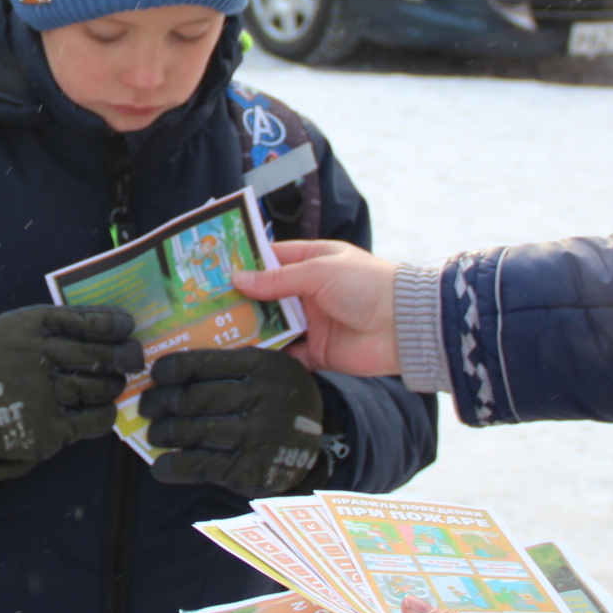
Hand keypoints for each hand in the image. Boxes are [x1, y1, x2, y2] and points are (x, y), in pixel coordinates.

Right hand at [0, 307, 142, 481]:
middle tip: (135, 357)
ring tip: (116, 383)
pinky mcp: (46, 428)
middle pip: (94, 354)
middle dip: (123, 355)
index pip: (78, 319)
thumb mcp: (10, 330)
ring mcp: (40, 395)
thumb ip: (47, 324)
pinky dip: (105, 414)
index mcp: (24, 328)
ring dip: (114, 384)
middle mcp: (33, 358)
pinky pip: (91, 421)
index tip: (127, 324)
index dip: (108, 322)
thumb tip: (103, 321)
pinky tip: (106, 409)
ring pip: (96, 386)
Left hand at [141, 347, 326, 495]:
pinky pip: (202, 466)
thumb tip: (170, 368)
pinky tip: (160, 466)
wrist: (316, 447)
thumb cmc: (279, 401)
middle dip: (160, 403)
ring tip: (154, 434)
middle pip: (192, 399)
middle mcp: (261, 398)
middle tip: (147, 406)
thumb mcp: (270, 370)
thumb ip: (233, 364)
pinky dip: (174, 467)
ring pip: (193, 432)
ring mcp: (257, 435)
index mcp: (262, 365)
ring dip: (163, 433)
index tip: (156, 374)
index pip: (203, 363)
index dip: (170, 369)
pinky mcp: (251, 469)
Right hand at [232, 241, 400, 375]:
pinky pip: (286, 354)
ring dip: (250, 328)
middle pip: (268, 295)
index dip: (247, 262)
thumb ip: (277, 279)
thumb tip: (238, 278)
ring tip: (216, 330)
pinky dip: (268, 355)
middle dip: (242, 299)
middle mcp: (312, 291)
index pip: (274, 258)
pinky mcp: (317, 352)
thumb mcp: (319, 271)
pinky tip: (242, 354)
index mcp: (316, 261)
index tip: (216, 268)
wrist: (405, 328)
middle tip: (207, 303)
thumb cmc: (368, 286)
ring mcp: (313, 322)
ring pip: (273, 325)